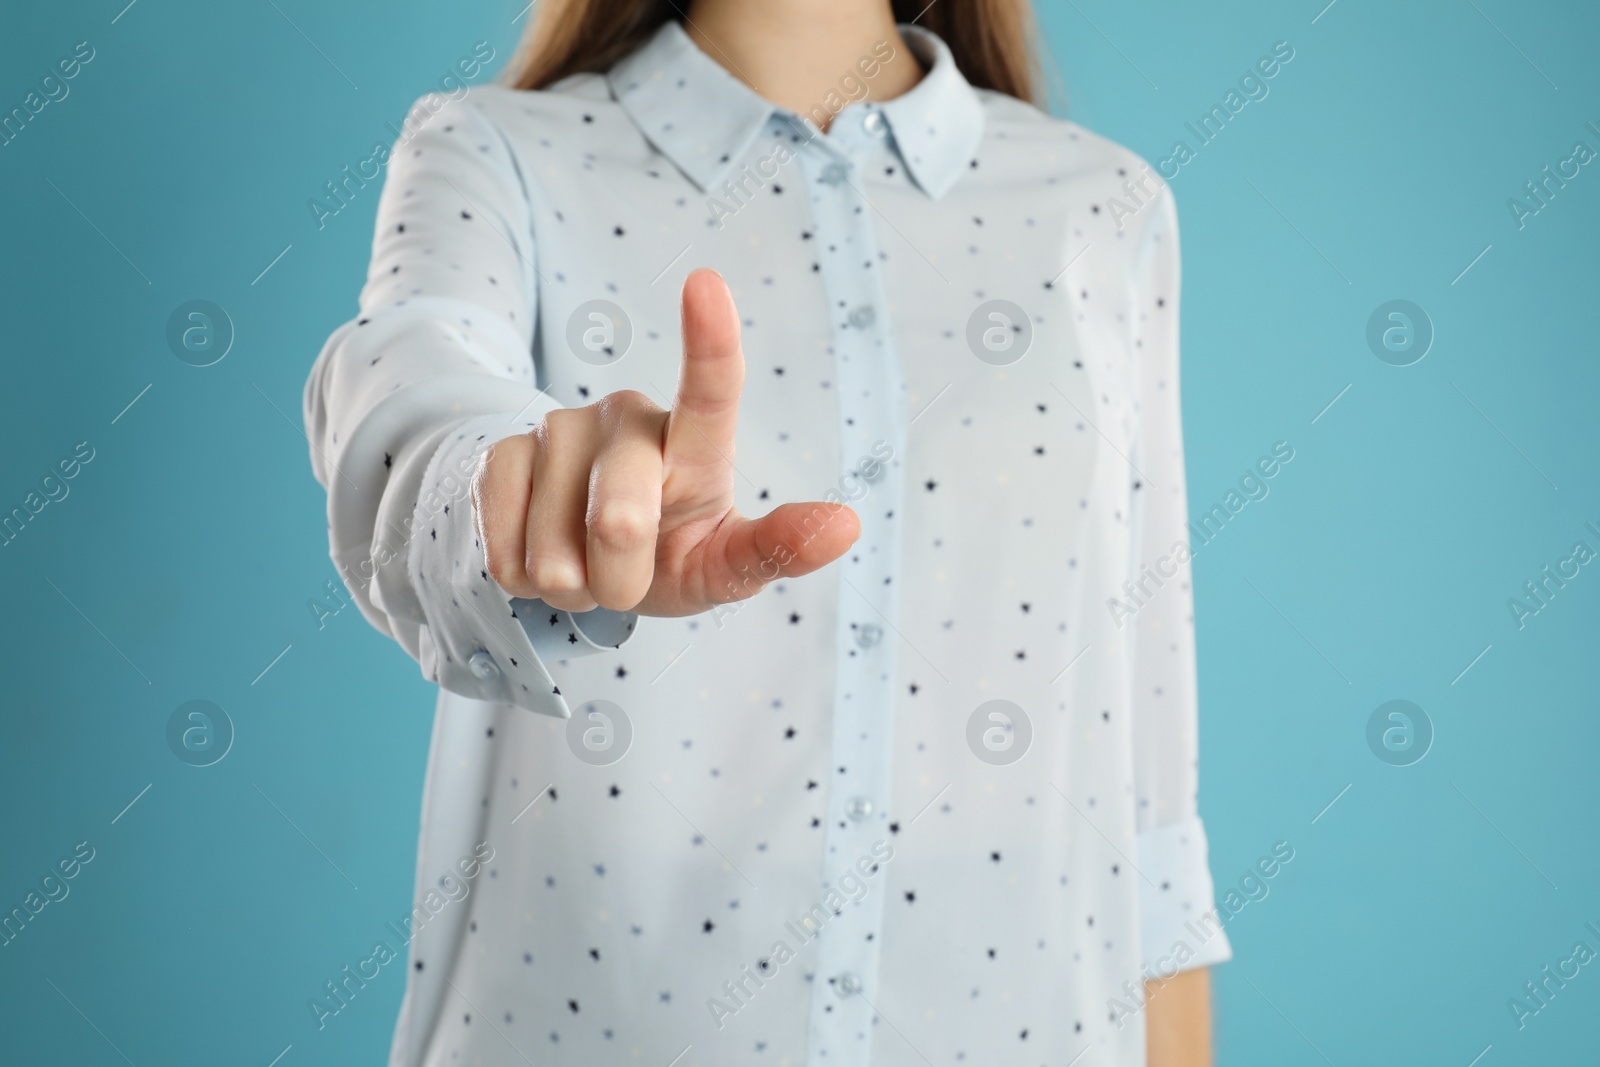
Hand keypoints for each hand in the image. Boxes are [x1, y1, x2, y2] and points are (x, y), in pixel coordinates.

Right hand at [474, 268, 860, 616]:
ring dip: (569, 585)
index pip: (710, 389)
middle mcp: (627, 416)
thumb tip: (848, 525)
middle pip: (622, 521)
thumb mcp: (724, 566)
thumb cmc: (671, 555)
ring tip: (582, 563)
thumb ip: (776, 548)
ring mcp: (556, 427)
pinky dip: (522, 575)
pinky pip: (504, 546)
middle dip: (621, 581)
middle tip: (625, 580)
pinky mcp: (499, 453)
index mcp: (694, 441)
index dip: (708, 342)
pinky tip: (537, 553)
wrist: (581, 564)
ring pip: (555, 551)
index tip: (706, 283)